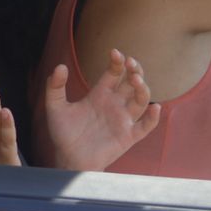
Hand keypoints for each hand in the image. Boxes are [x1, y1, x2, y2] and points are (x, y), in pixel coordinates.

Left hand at [43, 49, 159, 170]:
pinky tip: (155, 107)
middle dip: (135, 71)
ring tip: (136, 80)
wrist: (68, 158)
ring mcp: (123, 120)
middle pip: (131, 83)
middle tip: (131, 63)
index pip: (114, 73)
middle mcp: (115, 104)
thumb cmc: (63, 133)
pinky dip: (153, 118)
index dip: (117, 62)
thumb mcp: (55, 107)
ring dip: (143, 89)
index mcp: (100, 94)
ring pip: (141, 101)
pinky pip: (145, 126)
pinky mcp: (128, 136)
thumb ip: (55, 87)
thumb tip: (60, 66)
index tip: (114, 52)